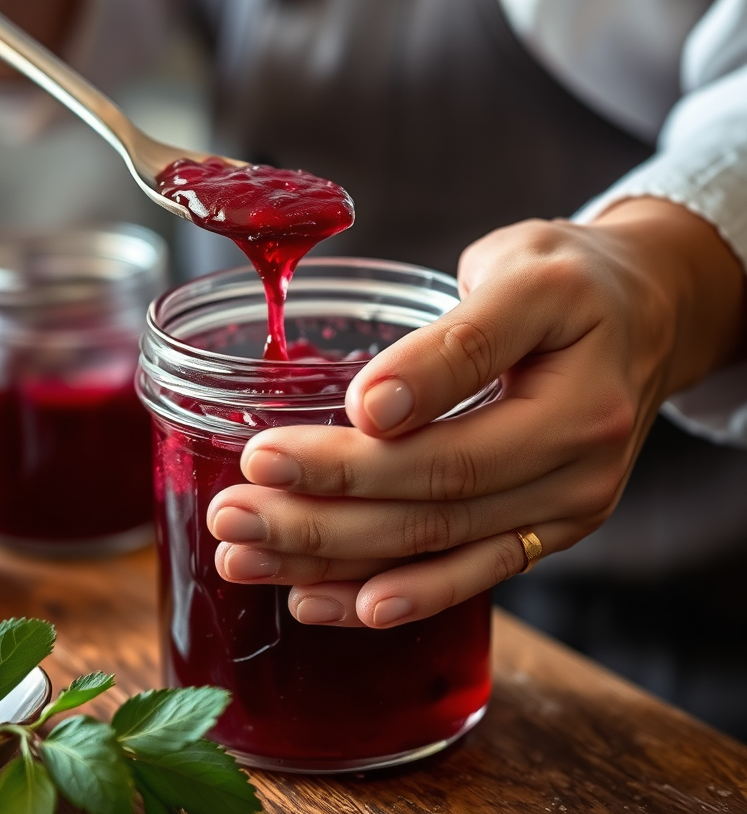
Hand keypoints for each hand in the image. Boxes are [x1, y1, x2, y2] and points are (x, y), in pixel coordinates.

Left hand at [208, 199, 744, 627]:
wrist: (648, 311)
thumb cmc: (574, 280)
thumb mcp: (523, 275)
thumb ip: (456, 341)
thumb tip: (374, 405)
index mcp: (574, 405)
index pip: (447, 449)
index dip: (349, 461)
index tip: (263, 455)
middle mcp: (575, 473)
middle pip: (430, 513)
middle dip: (317, 522)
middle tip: (229, 518)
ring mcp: (563, 511)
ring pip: (433, 553)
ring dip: (332, 566)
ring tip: (245, 561)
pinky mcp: (544, 528)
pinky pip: (465, 574)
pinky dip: (392, 594)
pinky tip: (321, 603)